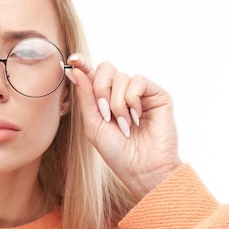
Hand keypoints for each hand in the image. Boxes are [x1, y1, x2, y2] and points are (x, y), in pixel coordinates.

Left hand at [66, 55, 182, 199]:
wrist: (142, 168)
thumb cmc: (116, 151)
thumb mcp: (93, 124)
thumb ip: (85, 97)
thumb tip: (75, 70)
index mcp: (104, 98)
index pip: (92, 73)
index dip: (82, 64)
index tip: (72, 60)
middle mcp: (122, 92)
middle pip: (105, 68)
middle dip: (100, 89)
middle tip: (105, 113)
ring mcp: (140, 92)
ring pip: (120, 76)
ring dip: (117, 103)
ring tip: (124, 124)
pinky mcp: (157, 94)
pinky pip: (138, 81)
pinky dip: (132, 100)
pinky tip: (136, 117)